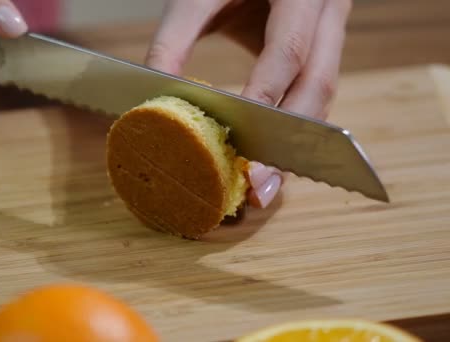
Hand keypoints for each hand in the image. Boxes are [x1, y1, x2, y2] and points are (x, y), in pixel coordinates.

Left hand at [146, 0, 352, 207]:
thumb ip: (173, 40)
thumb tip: (152, 98)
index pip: (288, 50)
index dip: (266, 98)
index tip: (242, 141)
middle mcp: (326, 12)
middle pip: (318, 83)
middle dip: (288, 140)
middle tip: (258, 184)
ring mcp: (330, 32)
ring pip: (322, 96)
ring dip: (294, 146)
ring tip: (264, 185)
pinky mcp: (321, 52)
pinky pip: (313, 95)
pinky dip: (292, 130)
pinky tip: (272, 160)